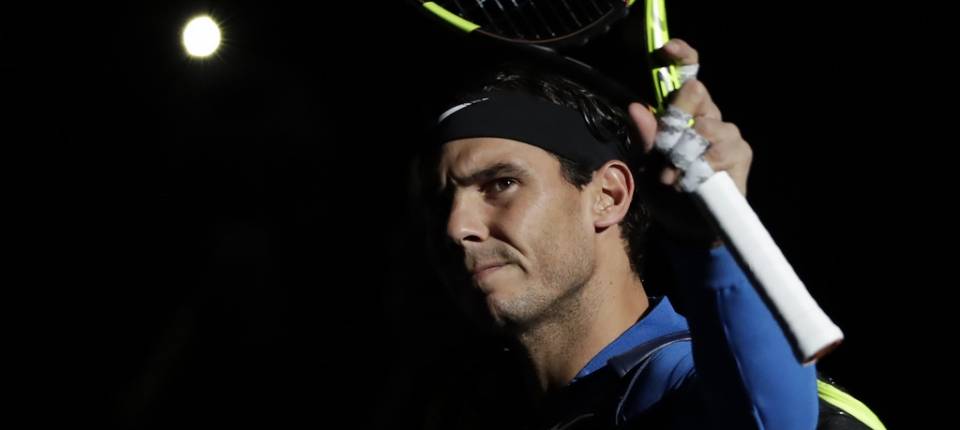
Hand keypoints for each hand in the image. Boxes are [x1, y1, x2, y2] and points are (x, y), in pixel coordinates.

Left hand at [629, 39, 753, 244]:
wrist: (686, 229)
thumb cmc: (665, 193)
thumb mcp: (644, 166)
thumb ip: (643, 138)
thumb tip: (635, 107)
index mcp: (682, 115)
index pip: (687, 75)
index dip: (681, 56)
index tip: (667, 49)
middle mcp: (706, 118)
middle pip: (696, 92)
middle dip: (677, 114)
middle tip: (666, 143)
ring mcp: (725, 134)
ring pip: (707, 123)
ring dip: (684, 151)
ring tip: (672, 176)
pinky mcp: (739, 153)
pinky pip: (721, 148)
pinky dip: (702, 164)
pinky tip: (691, 180)